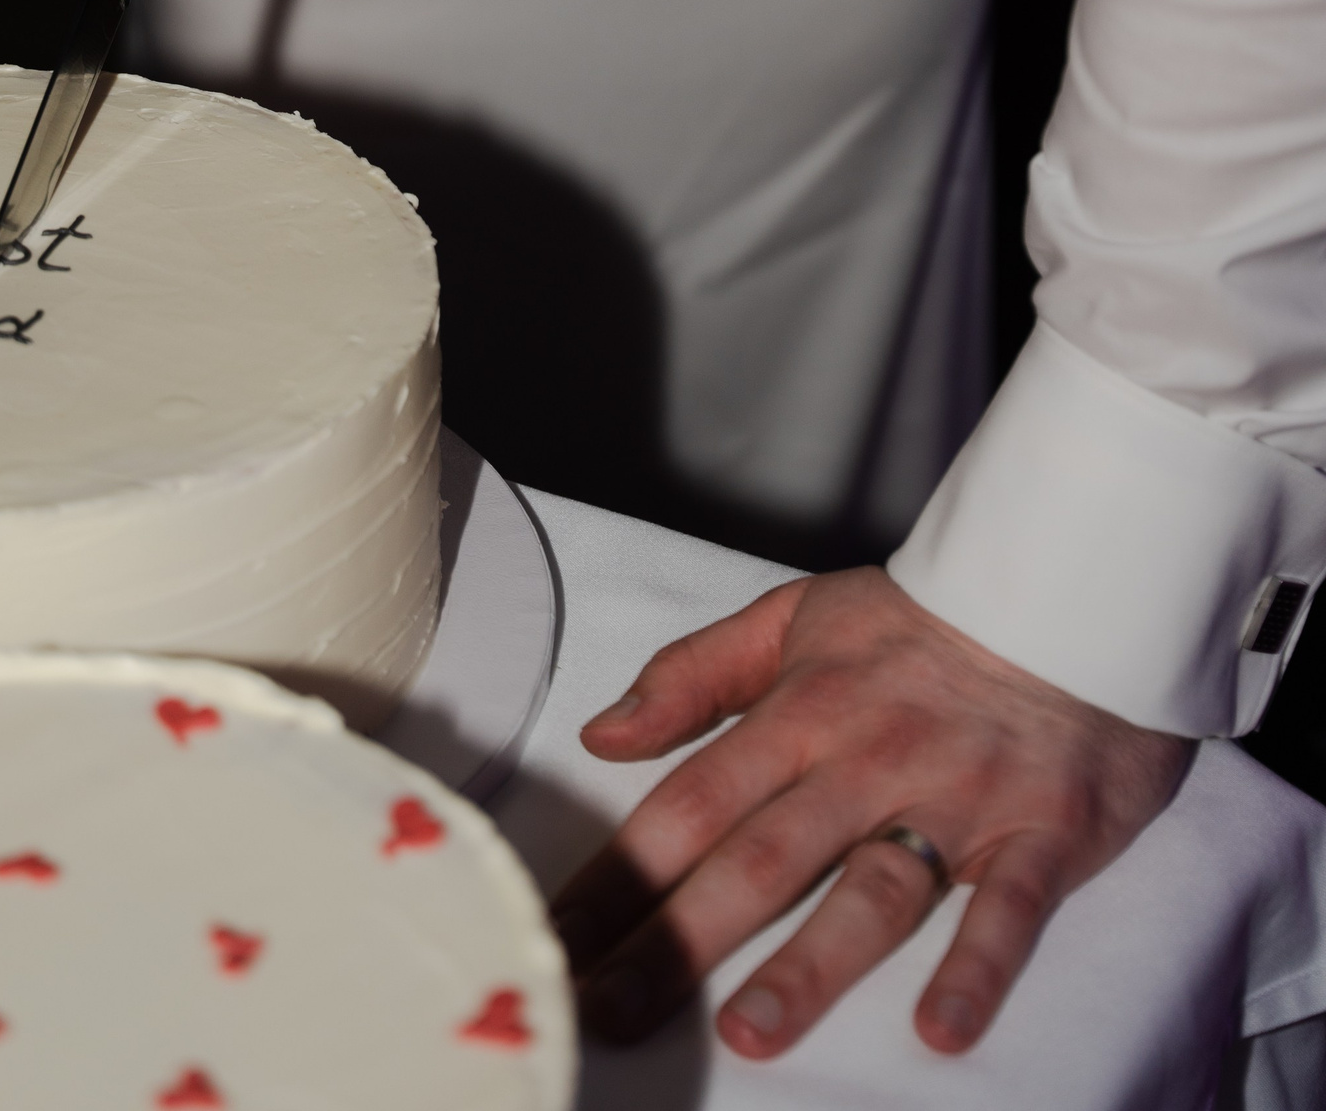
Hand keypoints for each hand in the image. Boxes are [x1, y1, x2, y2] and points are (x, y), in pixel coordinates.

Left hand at [555, 568, 1191, 1059]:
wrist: (1067, 594)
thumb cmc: (916, 622)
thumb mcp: (791, 619)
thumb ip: (693, 675)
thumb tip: (602, 735)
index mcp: (800, 713)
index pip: (690, 804)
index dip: (620, 873)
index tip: (559, 939)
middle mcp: (866, 763)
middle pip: (761, 860)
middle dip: (678, 938)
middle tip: (608, 1009)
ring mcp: (954, 802)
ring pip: (872, 893)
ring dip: (812, 965)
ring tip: (750, 1032)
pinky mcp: (1041, 835)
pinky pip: (1009, 911)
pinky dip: (977, 968)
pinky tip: (942, 1029)